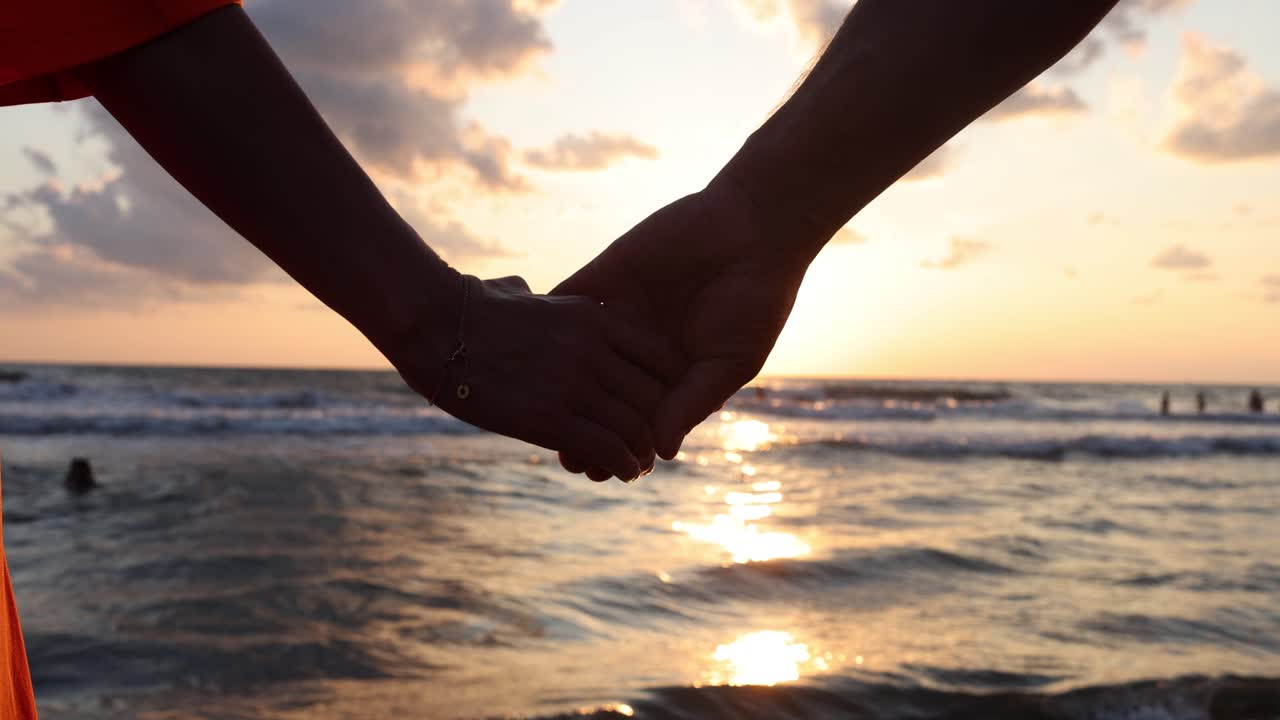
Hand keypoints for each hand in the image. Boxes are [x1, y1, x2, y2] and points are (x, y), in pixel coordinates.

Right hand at [388, 274, 681, 480]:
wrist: (434, 324)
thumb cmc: (468, 308)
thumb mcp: (520, 293)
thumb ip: (538, 297)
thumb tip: (522, 290)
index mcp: (595, 318)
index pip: (662, 355)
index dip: (670, 386)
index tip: (665, 404)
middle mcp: (594, 349)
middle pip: (655, 395)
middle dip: (661, 424)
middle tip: (656, 445)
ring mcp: (574, 383)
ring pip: (636, 427)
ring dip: (643, 452)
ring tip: (640, 466)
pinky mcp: (550, 417)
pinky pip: (607, 448)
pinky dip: (622, 464)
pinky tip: (623, 473)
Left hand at [553, 182, 813, 472]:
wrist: (753, 229)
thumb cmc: (756, 301)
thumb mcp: (730, 362)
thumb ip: (692, 403)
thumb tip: (663, 452)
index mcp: (673, 375)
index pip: (637, 420)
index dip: (618, 447)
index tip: (599, 472)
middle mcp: (640, 349)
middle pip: (599, 396)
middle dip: (581, 426)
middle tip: (564, 458)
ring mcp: (619, 313)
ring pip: (574, 355)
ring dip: (554, 382)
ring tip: (539, 413)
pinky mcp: (604, 278)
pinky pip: (565, 300)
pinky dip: (544, 320)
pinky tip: (528, 349)